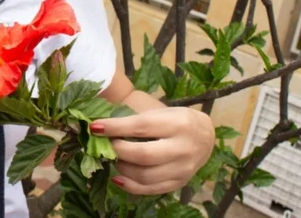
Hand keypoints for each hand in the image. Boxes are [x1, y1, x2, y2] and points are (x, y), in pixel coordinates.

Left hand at [90, 107, 214, 194]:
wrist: (205, 136)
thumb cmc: (176, 119)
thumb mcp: (160, 112)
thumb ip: (135, 120)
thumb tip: (100, 127)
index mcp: (178, 124)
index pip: (140, 127)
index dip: (114, 128)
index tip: (94, 127)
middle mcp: (183, 148)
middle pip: (143, 155)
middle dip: (117, 150)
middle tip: (105, 145)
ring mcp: (183, 169)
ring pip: (145, 176)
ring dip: (122, 168)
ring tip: (113, 159)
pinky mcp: (179, 183)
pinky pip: (150, 190)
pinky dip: (129, 185)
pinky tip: (117, 177)